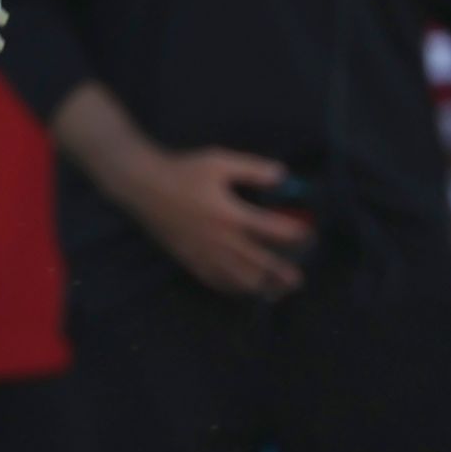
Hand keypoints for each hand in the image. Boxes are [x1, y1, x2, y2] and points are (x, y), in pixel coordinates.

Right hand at [130, 146, 315, 297]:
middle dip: (281, 272)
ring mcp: (204, 253)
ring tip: (276, 290)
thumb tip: (284, 175)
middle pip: (258, 263)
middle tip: (298, 278)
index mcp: (230, 214)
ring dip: (260, 286)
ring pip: (238, 278)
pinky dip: (232, 288)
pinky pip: (215, 281)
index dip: (294, 234)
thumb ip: (253, 169)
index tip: (308, 235)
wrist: (142, 186)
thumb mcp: (219, 161)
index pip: (271, 229)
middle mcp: (220, 239)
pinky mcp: (190, 259)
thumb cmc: (182, 171)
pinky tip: (242, 289)